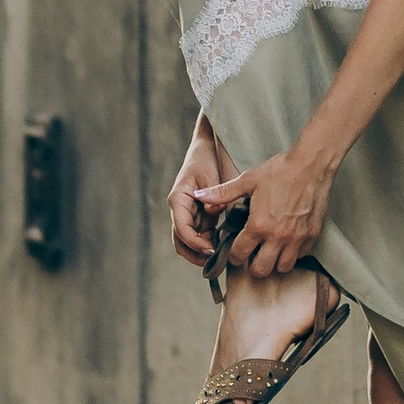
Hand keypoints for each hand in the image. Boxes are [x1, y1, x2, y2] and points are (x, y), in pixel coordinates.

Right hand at [166, 123, 226, 270]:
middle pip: (181, 242)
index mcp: (178, 200)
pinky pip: (202, 233)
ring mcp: (189, 212)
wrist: (210, 144)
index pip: (182, 229)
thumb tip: (215, 214)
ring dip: (203, 249)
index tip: (211, 249)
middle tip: (216, 259)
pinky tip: (225, 243)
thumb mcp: (213, 176)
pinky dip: (210, 241)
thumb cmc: (209, 157)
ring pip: (190, 241)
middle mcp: (180, 209)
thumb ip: (215, 198)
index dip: (196, 243)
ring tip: (221, 253)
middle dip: (196, 253)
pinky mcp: (200, 213)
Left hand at [198, 141, 333, 279]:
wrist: (312, 163)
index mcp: (258, 225)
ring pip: (283, 268)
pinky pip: (301, 256)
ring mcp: (297, 238)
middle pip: (261, 270)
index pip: (239, 256)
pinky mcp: (312, 235)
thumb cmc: (280, 170)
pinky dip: (293, 253)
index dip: (234, 255)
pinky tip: (288, 241)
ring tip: (270, 250)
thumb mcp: (248, 180)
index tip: (236, 249)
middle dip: (252, 265)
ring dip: (274, 262)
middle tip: (252, 254)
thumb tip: (199, 196)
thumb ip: (222, 193)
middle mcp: (277, 237)